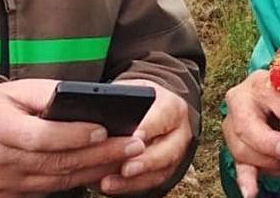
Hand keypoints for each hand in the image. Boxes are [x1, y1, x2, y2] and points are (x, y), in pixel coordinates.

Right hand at [0, 79, 144, 197]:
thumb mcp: (16, 91)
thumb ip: (47, 93)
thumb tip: (86, 101)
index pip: (39, 136)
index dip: (73, 134)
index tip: (104, 128)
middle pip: (55, 161)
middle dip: (99, 153)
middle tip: (133, 143)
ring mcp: (4, 183)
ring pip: (59, 180)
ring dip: (96, 168)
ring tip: (126, 155)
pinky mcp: (11, 197)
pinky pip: (52, 190)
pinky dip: (80, 179)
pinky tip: (103, 168)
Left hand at [98, 79, 194, 194]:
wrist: (152, 109)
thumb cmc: (138, 99)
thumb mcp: (132, 91)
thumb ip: (120, 101)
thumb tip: (100, 113)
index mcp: (172, 107)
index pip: (163, 117)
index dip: (148, 128)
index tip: (134, 136)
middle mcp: (179, 133)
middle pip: (167, 151)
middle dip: (145, 162)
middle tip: (125, 168)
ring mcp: (174, 155)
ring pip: (159, 172)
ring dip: (133, 181)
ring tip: (108, 183)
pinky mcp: (164, 170)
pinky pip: (148, 183)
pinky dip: (128, 186)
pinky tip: (109, 186)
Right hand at [223, 69, 279, 197]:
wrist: (271, 99)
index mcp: (261, 83)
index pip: (268, 93)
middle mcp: (241, 100)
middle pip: (246, 125)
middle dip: (268, 141)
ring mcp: (234, 124)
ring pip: (242, 148)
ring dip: (267, 161)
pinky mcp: (236, 146)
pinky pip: (239, 165)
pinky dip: (246, 180)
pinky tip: (251, 192)